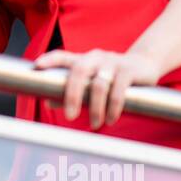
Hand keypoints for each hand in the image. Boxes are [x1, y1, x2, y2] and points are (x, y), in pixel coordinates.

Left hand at [31, 48, 161, 128]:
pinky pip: (118, 90)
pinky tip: (111, 119)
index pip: (62, 56)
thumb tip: (47, 102)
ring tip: (94, 124)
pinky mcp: (128, 70)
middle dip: (72, 95)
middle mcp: (94, 57)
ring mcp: (112, 62)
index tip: (36, 66)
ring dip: (95, 108)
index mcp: (82, 59)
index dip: (49, 60)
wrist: (144, 65)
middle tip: (69, 117)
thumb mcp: (90, 82)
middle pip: (79, 71)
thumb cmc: (110, 76)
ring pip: (99, 85)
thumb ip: (70, 91)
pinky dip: (113, 107)